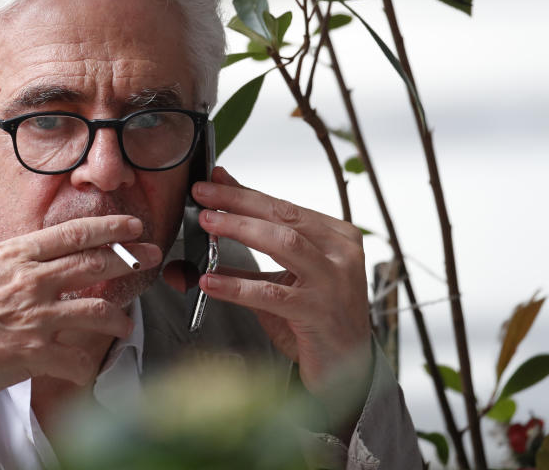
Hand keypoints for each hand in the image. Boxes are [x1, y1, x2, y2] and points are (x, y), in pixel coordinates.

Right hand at [0, 216, 160, 417]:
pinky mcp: (33, 352)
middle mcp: (28, 280)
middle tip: (152, 259)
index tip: (131, 227)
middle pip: (95, 262)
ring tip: (126, 323)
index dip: (109, 229)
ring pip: (98, 309)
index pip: (72, 234)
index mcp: (8, 256)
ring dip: (119, 316)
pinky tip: (91, 369)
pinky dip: (89, 365)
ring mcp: (34, 315)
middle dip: (132, 259)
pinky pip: (78, 358)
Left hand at [192, 167, 372, 415]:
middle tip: (202, 194)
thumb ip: (252, 248)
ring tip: (206, 223)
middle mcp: (341, 253)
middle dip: (238, 202)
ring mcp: (334, 282)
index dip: (245, 191)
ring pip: (284, 242)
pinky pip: (270, 294)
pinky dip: (236, 286)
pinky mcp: (318, 313)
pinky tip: (209, 281)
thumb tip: (209, 220)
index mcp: (337, 236)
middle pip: (283, 216)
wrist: (346, 368)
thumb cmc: (315, 317)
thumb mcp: (284, 275)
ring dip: (240, 229)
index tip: (213, 180)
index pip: (284, 206)